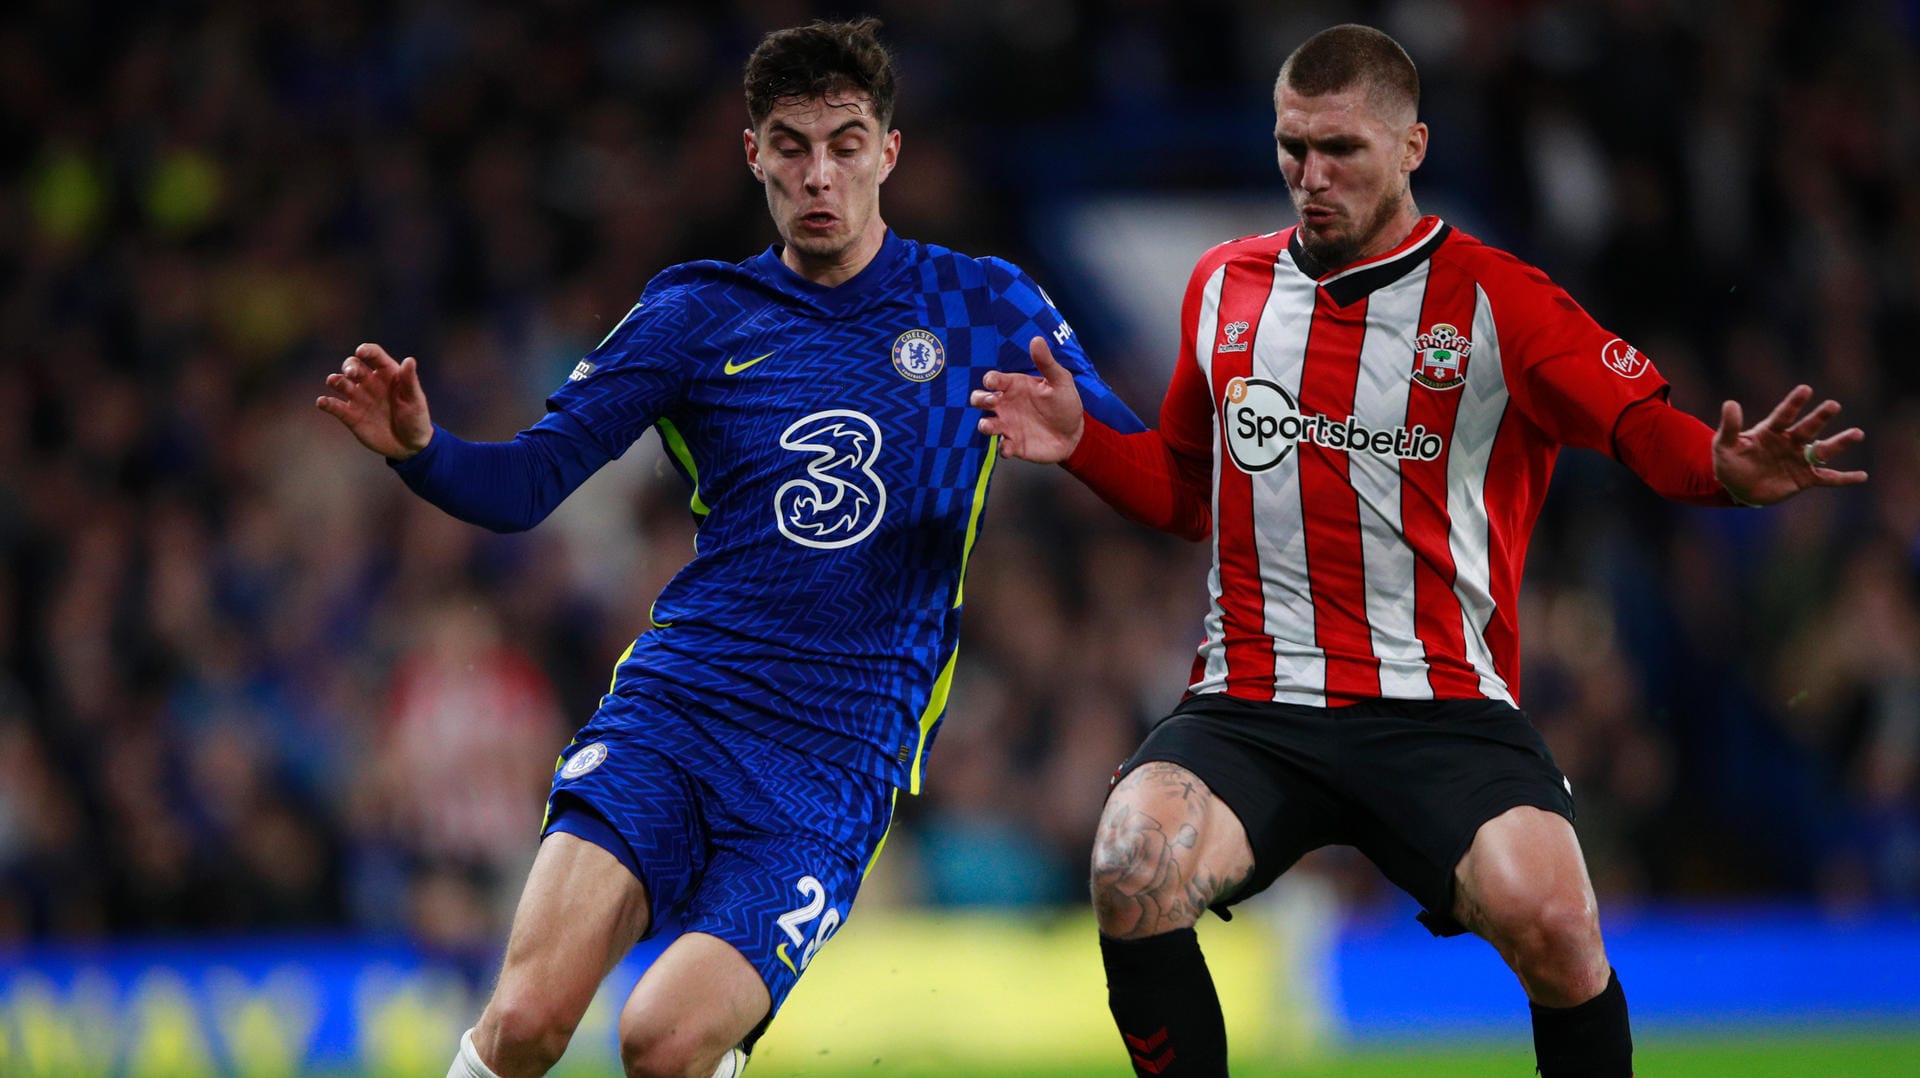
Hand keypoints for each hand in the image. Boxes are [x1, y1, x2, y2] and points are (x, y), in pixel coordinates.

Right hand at [316, 342, 434, 459]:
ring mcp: (359, 398)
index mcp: (387, 374)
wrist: (409, 445)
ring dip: (335, 380)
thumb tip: (410, 360)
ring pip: (341, 383)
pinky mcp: (350, 415)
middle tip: (351, 374)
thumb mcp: (415, 399)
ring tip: (334, 381)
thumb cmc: (416, 418)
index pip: (374, 355)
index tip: (361, 352)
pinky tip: (322, 402)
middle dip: (349, 366)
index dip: (366, 351)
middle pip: (353, 366)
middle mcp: (370, 382)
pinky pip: (335, 406)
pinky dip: (326, 403)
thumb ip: (410, 380)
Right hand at [969, 337, 1085, 461]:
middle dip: (979, 399)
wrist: (1075, 432)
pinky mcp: (1015, 445)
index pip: (993, 380)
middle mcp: (1007, 405)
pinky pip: (1002, 448)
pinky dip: (1002, 449)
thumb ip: (1046, 362)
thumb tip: (1037, 339)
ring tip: (989, 426)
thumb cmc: (1065, 402)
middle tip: (991, 402)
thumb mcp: (1060, 380)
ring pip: (986, 424)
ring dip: (984, 425)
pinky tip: (1009, 447)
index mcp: (1014, 386)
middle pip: (979, 400)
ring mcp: (1009, 426)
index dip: (990, 380)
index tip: (994, 382)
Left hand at [1712, 384, 1865, 505]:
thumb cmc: (1730, 462)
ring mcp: (1799, 459)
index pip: (1783, 414)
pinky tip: (1862, 476)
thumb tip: (1730, 403)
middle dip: (1820, 417)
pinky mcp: (1805, 478)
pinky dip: (1844, 478)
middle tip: (1833, 405)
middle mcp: (1789, 442)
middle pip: (1807, 428)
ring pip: (1823, 450)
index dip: (1794, 403)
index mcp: (1771, 431)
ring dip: (1839, 443)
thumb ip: (1730, 427)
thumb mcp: (1724, 445)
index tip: (1806, 389)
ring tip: (1857, 433)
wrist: (1736, 488)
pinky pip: (1827, 478)